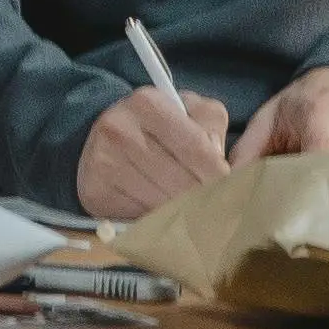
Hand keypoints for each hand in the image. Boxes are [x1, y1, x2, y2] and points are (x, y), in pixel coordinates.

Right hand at [74, 81, 234, 221]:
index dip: (221, 177)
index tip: (234, 193)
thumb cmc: (154, 126)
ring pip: (161, 205)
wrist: (97, 138)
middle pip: (181, 182)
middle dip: (206, 201)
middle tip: (223, 214)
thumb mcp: (188, 110)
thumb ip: (213, 128)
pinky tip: (168, 221)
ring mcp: (104, 163)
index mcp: (148, 103)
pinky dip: (159, 225)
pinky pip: (139, 218)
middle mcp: (120, 129)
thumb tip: (226, 167)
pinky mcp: (94, 192)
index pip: (198, 149)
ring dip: (185, 217)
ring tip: (199, 220)